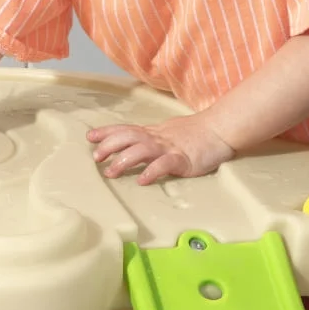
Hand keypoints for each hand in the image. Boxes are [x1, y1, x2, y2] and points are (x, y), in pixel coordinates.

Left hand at [87, 114, 235, 184]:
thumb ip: (150, 139)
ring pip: (142, 150)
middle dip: (109, 146)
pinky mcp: (183, 159)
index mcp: (153, 133)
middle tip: (96, 157)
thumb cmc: (194, 134)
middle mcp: (157, 138)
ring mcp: (169, 148)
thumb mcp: (167, 133)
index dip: (107, 132)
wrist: (219, 130)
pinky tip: (142, 179)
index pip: (126, 130)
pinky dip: (152, 171)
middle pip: (128, 137)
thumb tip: (132, 145)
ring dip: (124, 160)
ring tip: (111, 172)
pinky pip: (165, 164)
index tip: (90, 137)